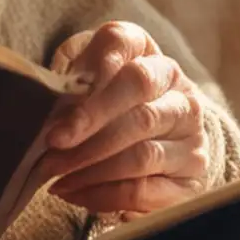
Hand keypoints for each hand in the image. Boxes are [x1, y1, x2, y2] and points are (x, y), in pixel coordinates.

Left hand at [32, 22, 212, 214]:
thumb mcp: (85, 73)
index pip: (123, 44)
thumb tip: (47, 95)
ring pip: (141, 153)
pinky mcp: (192, 174)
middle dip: (90, 124)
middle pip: (138, 100)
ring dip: (91, 167)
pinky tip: (75, 193)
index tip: (59, 94)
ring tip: (55, 175)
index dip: (94, 67)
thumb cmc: (107, 98)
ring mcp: (191, 134)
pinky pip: (145, 190)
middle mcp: (179, 90)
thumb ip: (68, 76)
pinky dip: (104, 195)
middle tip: (52, 144)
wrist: (161, 133)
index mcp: (147, 54)